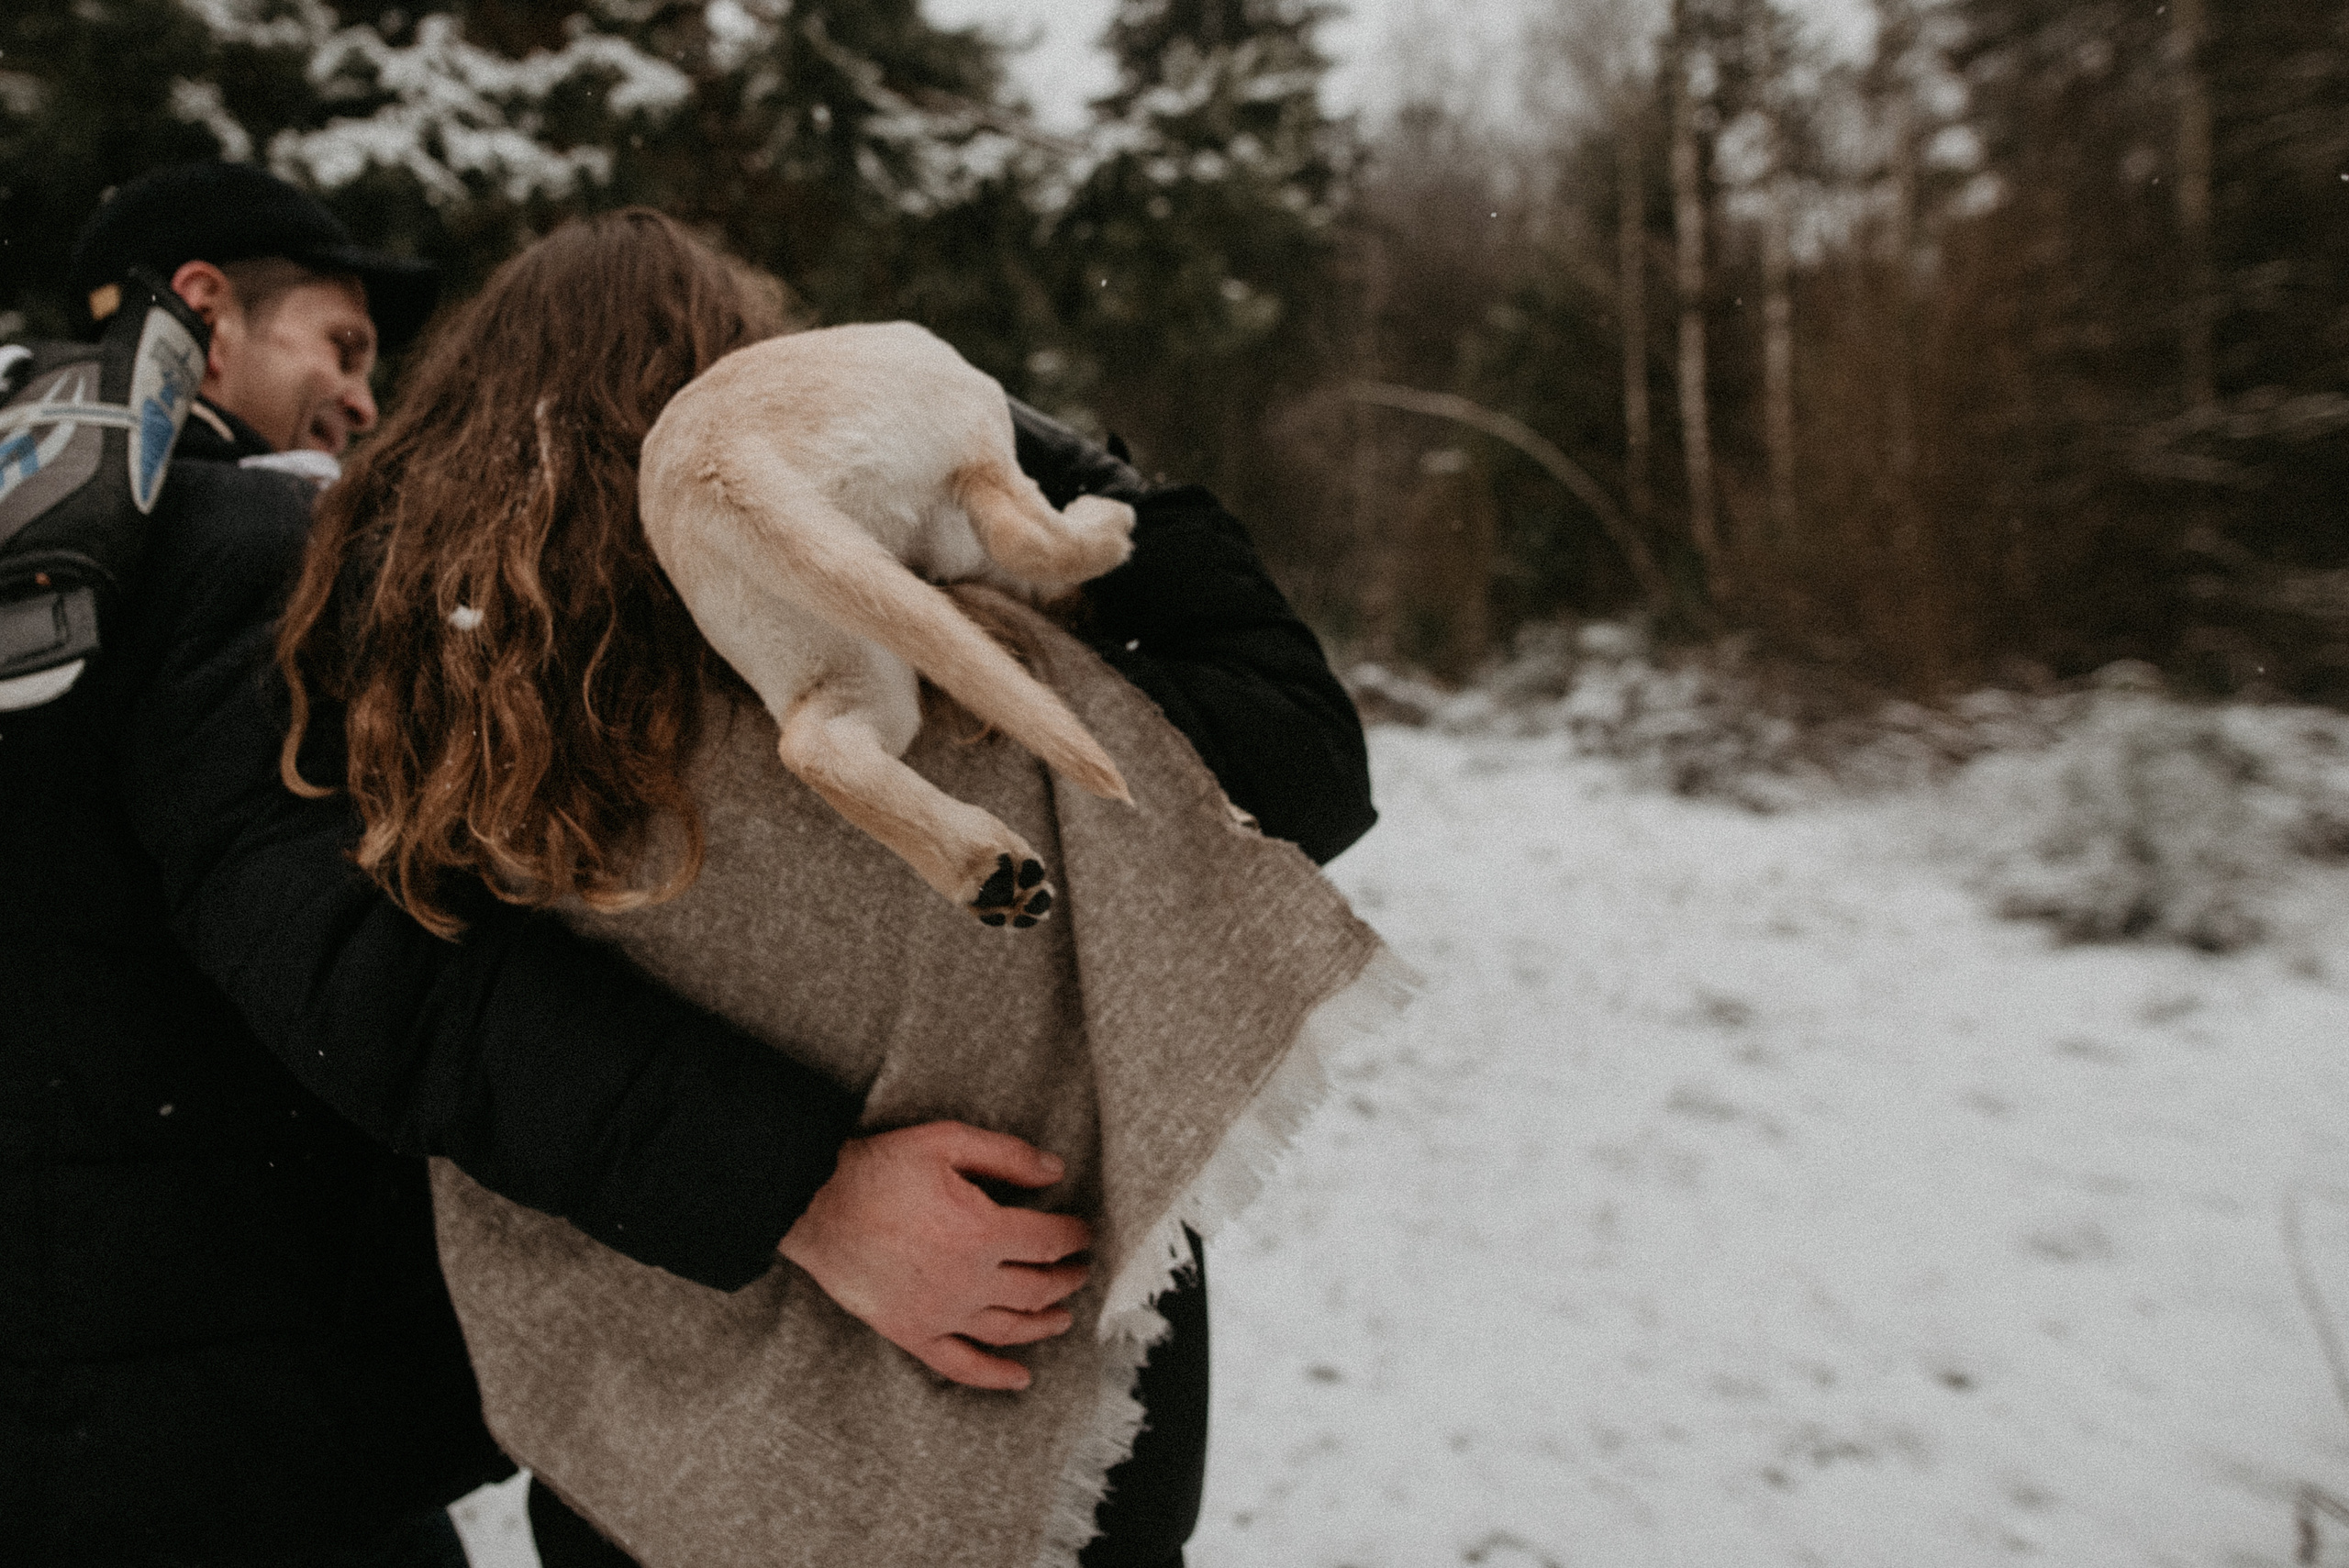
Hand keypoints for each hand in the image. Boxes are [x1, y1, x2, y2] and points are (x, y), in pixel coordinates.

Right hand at [779, 1121, 1091, 1390]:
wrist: (814, 1204)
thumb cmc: (878, 1168)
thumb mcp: (947, 1141)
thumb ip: (1007, 1156)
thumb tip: (1056, 1172)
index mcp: (983, 1231)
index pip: (1049, 1240)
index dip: (1073, 1237)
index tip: (1083, 1233)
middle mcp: (970, 1279)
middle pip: (1037, 1287)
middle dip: (1066, 1279)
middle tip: (1079, 1272)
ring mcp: (941, 1312)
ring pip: (1009, 1328)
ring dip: (1044, 1324)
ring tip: (1063, 1317)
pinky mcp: (912, 1332)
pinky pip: (960, 1364)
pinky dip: (994, 1376)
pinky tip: (1019, 1378)